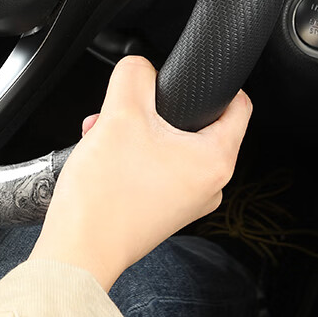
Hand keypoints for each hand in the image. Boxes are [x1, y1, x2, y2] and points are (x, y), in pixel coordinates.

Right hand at [30, 55, 251, 291]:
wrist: (79, 249)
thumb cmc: (105, 197)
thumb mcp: (120, 113)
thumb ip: (134, 74)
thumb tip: (141, 67)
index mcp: (215, 161)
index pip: (238, 105)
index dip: (213, 82)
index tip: (185, 76)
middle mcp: (209, 184)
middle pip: (194, 121)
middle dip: (154, 107)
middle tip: (126, 108)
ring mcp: (187, 200)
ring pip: (170, 142)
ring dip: (136, 128)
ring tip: (104, 130)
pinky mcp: (164, 208)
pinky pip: (157, 164)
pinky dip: (133, 151)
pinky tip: (103, 150)